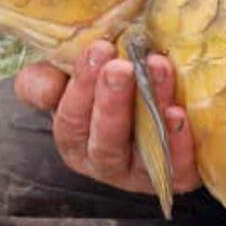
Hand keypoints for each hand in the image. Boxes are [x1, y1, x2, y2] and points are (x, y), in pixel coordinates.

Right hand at [13, 41, 201, 194]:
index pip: (70, 120)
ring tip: (159, 70)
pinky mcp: (178, 177)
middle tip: (122, 67)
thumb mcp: (72, 80)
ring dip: (151, 109)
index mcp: (75, 139)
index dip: (81, 86)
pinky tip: (180, 114)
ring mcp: (142, 173)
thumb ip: (46, 80)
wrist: (169, 105)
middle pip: (104, 139)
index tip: (99, 48)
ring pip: (142, 149)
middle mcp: (104, 162)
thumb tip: (46, 84)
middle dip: (112, 101)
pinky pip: (178, 168)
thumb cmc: (111, 89)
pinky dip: (180, 143)